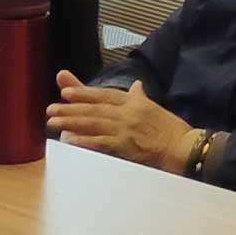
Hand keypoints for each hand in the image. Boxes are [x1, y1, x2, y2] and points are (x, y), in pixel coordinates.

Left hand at [48, 77, 203, 173]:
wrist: (185, 148)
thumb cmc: (172, 130)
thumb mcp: (156, 109)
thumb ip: (141, 98)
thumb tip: (136, 86)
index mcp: (134, 103)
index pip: (105, 95)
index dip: (84, 93)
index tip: (65, 91)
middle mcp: (127, 113)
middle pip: (94, 109)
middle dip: (71, 108)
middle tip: (50, 108)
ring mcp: (126, 130)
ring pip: (93, 123)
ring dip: (71, 122)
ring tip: (53, 122)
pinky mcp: (126, 147)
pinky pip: (101, 143)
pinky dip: (85, 141)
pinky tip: (70, 141)